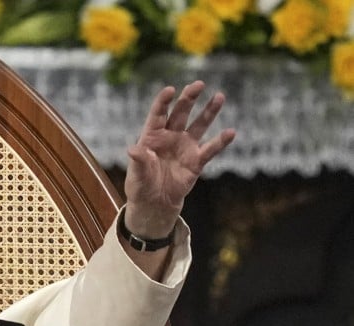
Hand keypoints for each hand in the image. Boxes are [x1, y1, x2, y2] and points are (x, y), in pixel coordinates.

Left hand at [123, 81, 235, 237]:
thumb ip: (139, 161)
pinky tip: (231, 132)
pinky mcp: (196, 161)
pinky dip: (220, 142)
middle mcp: (170, 137)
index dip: (163, 101)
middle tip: (198, 84)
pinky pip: (210, 149)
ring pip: (199, 125)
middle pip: (181, 113)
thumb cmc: (141, 185)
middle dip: (189, 98)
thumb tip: (133, 150)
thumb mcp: (137, 175)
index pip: (158, 114)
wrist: (155, 202)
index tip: (170, 89)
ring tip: (219, 96)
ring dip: (209, 112)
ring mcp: (185, 147)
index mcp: (152, 136)